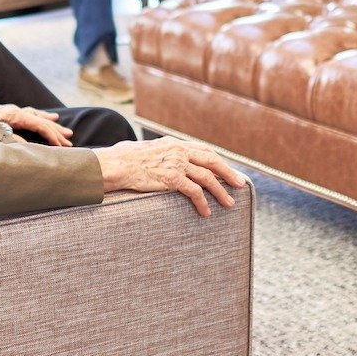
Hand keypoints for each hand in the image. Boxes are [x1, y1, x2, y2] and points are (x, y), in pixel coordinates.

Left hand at [0, 104, 72, 145]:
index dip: (51, 136)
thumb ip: (12, 140)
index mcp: (15, 115)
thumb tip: (30, 146)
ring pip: (36, 116)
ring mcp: (10, 111)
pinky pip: (28, 114)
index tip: (61, 146)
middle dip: (56, 131)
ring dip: (50, 123)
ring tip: (64, 128)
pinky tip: (47, 117)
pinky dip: (39, 116)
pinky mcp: (5, 113)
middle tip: (69, 141)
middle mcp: (15, 111)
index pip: (39, 125)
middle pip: (41, 120)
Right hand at [95, 137, 248, 216]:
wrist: (116, 164)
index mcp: (174, 143)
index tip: (227, 169)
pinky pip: (194, 192)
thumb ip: (157, 153)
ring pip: (208, 178)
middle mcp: (179, 151)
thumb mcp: (144, 149)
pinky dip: (203, 203)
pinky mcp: (172, 179)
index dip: (218, 161)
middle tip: (240, 184)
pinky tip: (206, 212)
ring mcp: (177, 164)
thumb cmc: (123, 158)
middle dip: (229, 173)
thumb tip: (153, 157)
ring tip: (229, 203)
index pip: (203, 150)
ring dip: (220, 192)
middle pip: (212, 161)